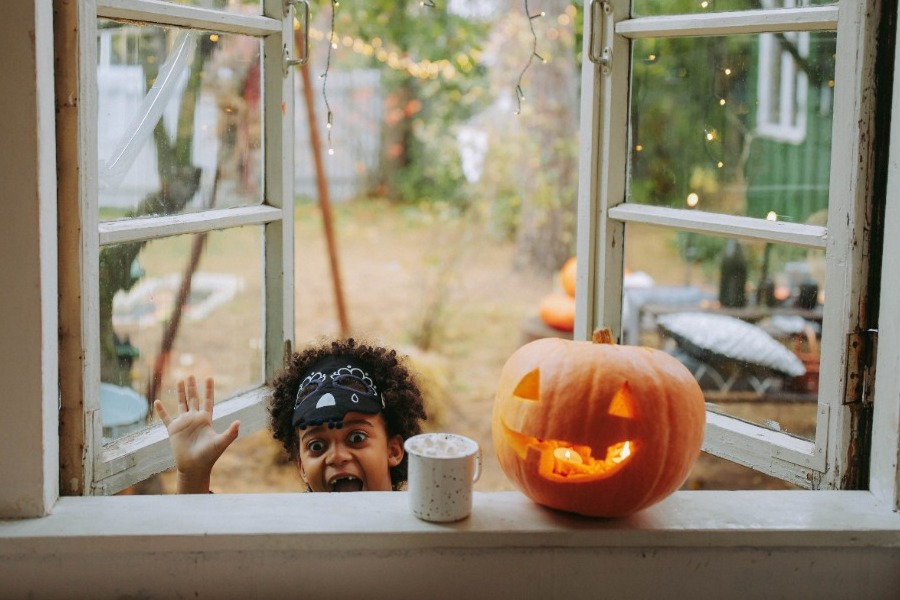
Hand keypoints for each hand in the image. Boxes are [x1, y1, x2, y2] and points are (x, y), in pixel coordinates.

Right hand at [154, 376, 239, 493]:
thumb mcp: (221, 442)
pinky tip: (157, 402)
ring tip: (179, 381)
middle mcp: (194, 419)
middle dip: (192, 387)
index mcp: (206, 420)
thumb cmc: (209, 456)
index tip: (209, 377)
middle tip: (190, 374)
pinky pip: (166, 418)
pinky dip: (161, 411)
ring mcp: (183, 424)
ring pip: (181, 404)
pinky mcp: (173, 430)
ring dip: (180, 393)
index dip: (208, 390)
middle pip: (193, 399)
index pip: (208, 401)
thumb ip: (231, 432)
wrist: (195, 467)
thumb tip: (239, 422)